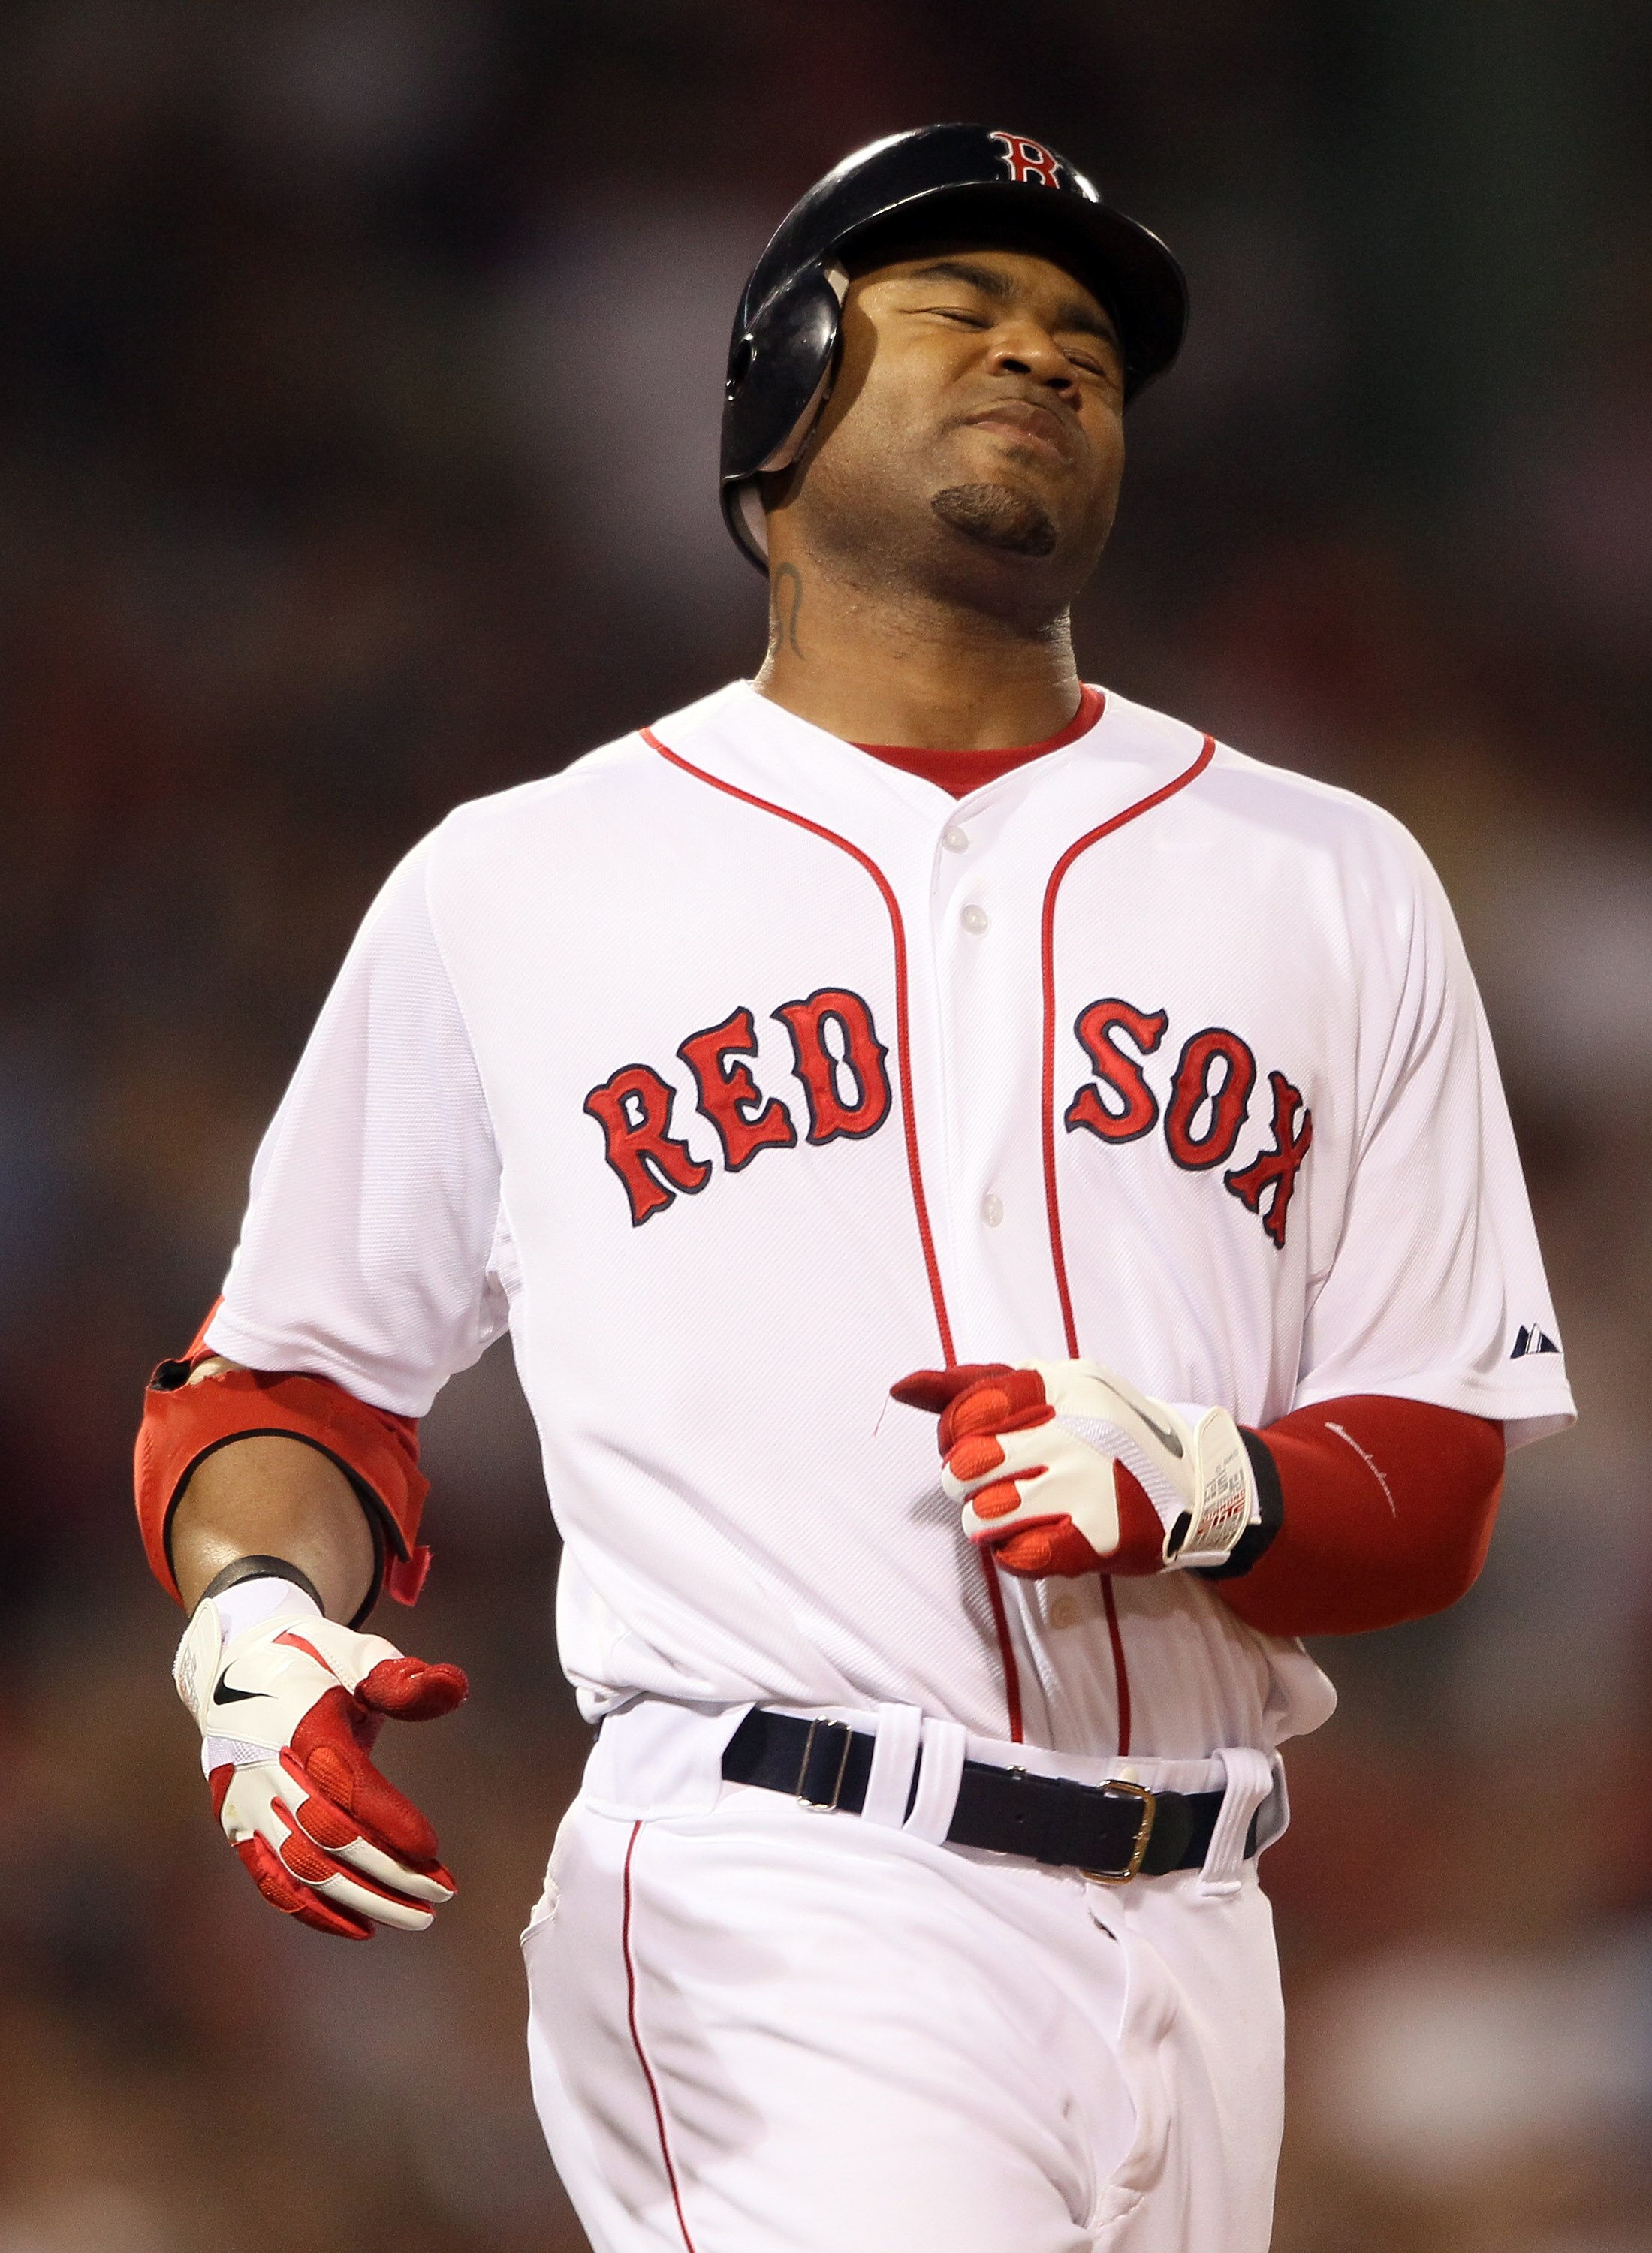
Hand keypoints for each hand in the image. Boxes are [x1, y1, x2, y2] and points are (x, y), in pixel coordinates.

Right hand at [174, 1582, 466, 1939]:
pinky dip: (312, 1911)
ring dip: (360, 1900)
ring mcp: (246, 1802)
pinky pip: (270, 1879)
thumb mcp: (358, 1655)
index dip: (389, 1819)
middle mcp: (265, 1769)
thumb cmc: (315, 1662)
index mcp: (299, 1724)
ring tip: (417, 1917)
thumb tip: (455, 1688)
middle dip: (388, 1872)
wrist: (235, 1665)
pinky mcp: (236, 1826)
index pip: (346, 1784)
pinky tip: (361, 1928)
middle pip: (328, 1836)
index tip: (432, 1849)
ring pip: (301, 1868)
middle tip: (442, 1895)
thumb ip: (401, 1679)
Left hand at [891, 1358, 1255, 1577]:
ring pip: (983, 1516)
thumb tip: (901, 1386)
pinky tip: (1036, 1537)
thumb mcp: (1049, 1388)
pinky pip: (1018, 1557)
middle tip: (991, 1482)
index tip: (969, 1444)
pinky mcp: (1101, 1536)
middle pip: (964, 1466)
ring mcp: (1089, 1482)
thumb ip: (972, 1385)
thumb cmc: (1103, 1431)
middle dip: (965, 1481)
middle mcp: (1074, 1428)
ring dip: (988, 1521)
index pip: (963, 1411)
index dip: (951, 1436)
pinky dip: (1015, 1553)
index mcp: (1059, 1384)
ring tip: (1014, 1512)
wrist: (1196, 1481)